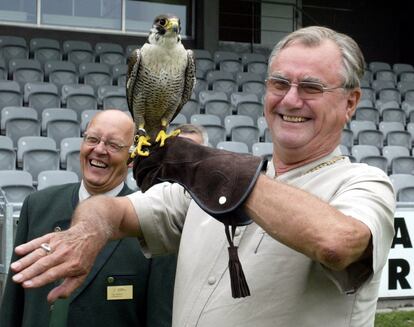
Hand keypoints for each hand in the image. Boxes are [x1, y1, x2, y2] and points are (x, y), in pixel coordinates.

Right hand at [10, 223, 105, 302]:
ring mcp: (58, 244)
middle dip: (29, 272)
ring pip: (39, 253)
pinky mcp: (53, 236)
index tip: (27, 284)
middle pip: (44, 264)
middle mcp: (64, 254)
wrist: (90, 235)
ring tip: (15, 267)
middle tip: (17, 278)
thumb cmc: (84, 256)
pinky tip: (19, 250)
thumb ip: (67, 288)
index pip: (52, 274)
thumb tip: (52, 298)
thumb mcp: (82, 275)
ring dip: (26, 260)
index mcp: (72, 264)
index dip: (38, 280)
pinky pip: (39, 241)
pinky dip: (28, 245)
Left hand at [133, 137, 265, 224]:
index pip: (156, 146)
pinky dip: (146, 183)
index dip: (148, 156)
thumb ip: (191, 162)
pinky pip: (151, 176)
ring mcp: (171, 156)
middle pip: (148, 154)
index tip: (143, 165)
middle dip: (140, 165)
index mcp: (180, 143)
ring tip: (140, 184)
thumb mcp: (201, 162)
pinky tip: (145, 189)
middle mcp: (174, 146)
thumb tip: (190, 166)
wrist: (226, 174)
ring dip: (141, 175)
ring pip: (146, 165)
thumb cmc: (217, 171)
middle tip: (137, 175)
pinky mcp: (170, 169)